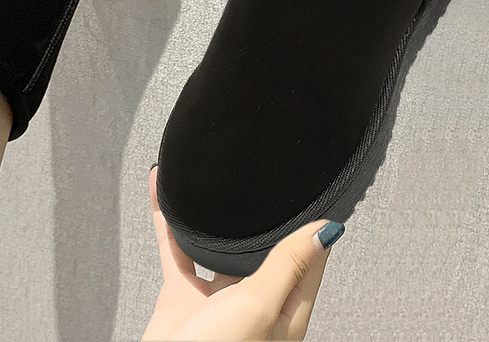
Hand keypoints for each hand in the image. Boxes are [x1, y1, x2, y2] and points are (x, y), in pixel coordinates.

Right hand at [142, 165, 342, 340]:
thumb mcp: (259, 307)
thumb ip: (287, 266)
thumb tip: (327, 231)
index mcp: (285, 311)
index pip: (307, 259)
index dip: (312, 225)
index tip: (314, 189)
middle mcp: (254, 303)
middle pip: (261, 249)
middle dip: (260, 215)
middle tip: (263, 176)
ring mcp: (217, 300)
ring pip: (216, 246)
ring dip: (212, 218)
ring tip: (213, 181)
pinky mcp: (182, 298)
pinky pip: (175, 251)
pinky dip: (167, 224)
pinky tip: (161, 195)